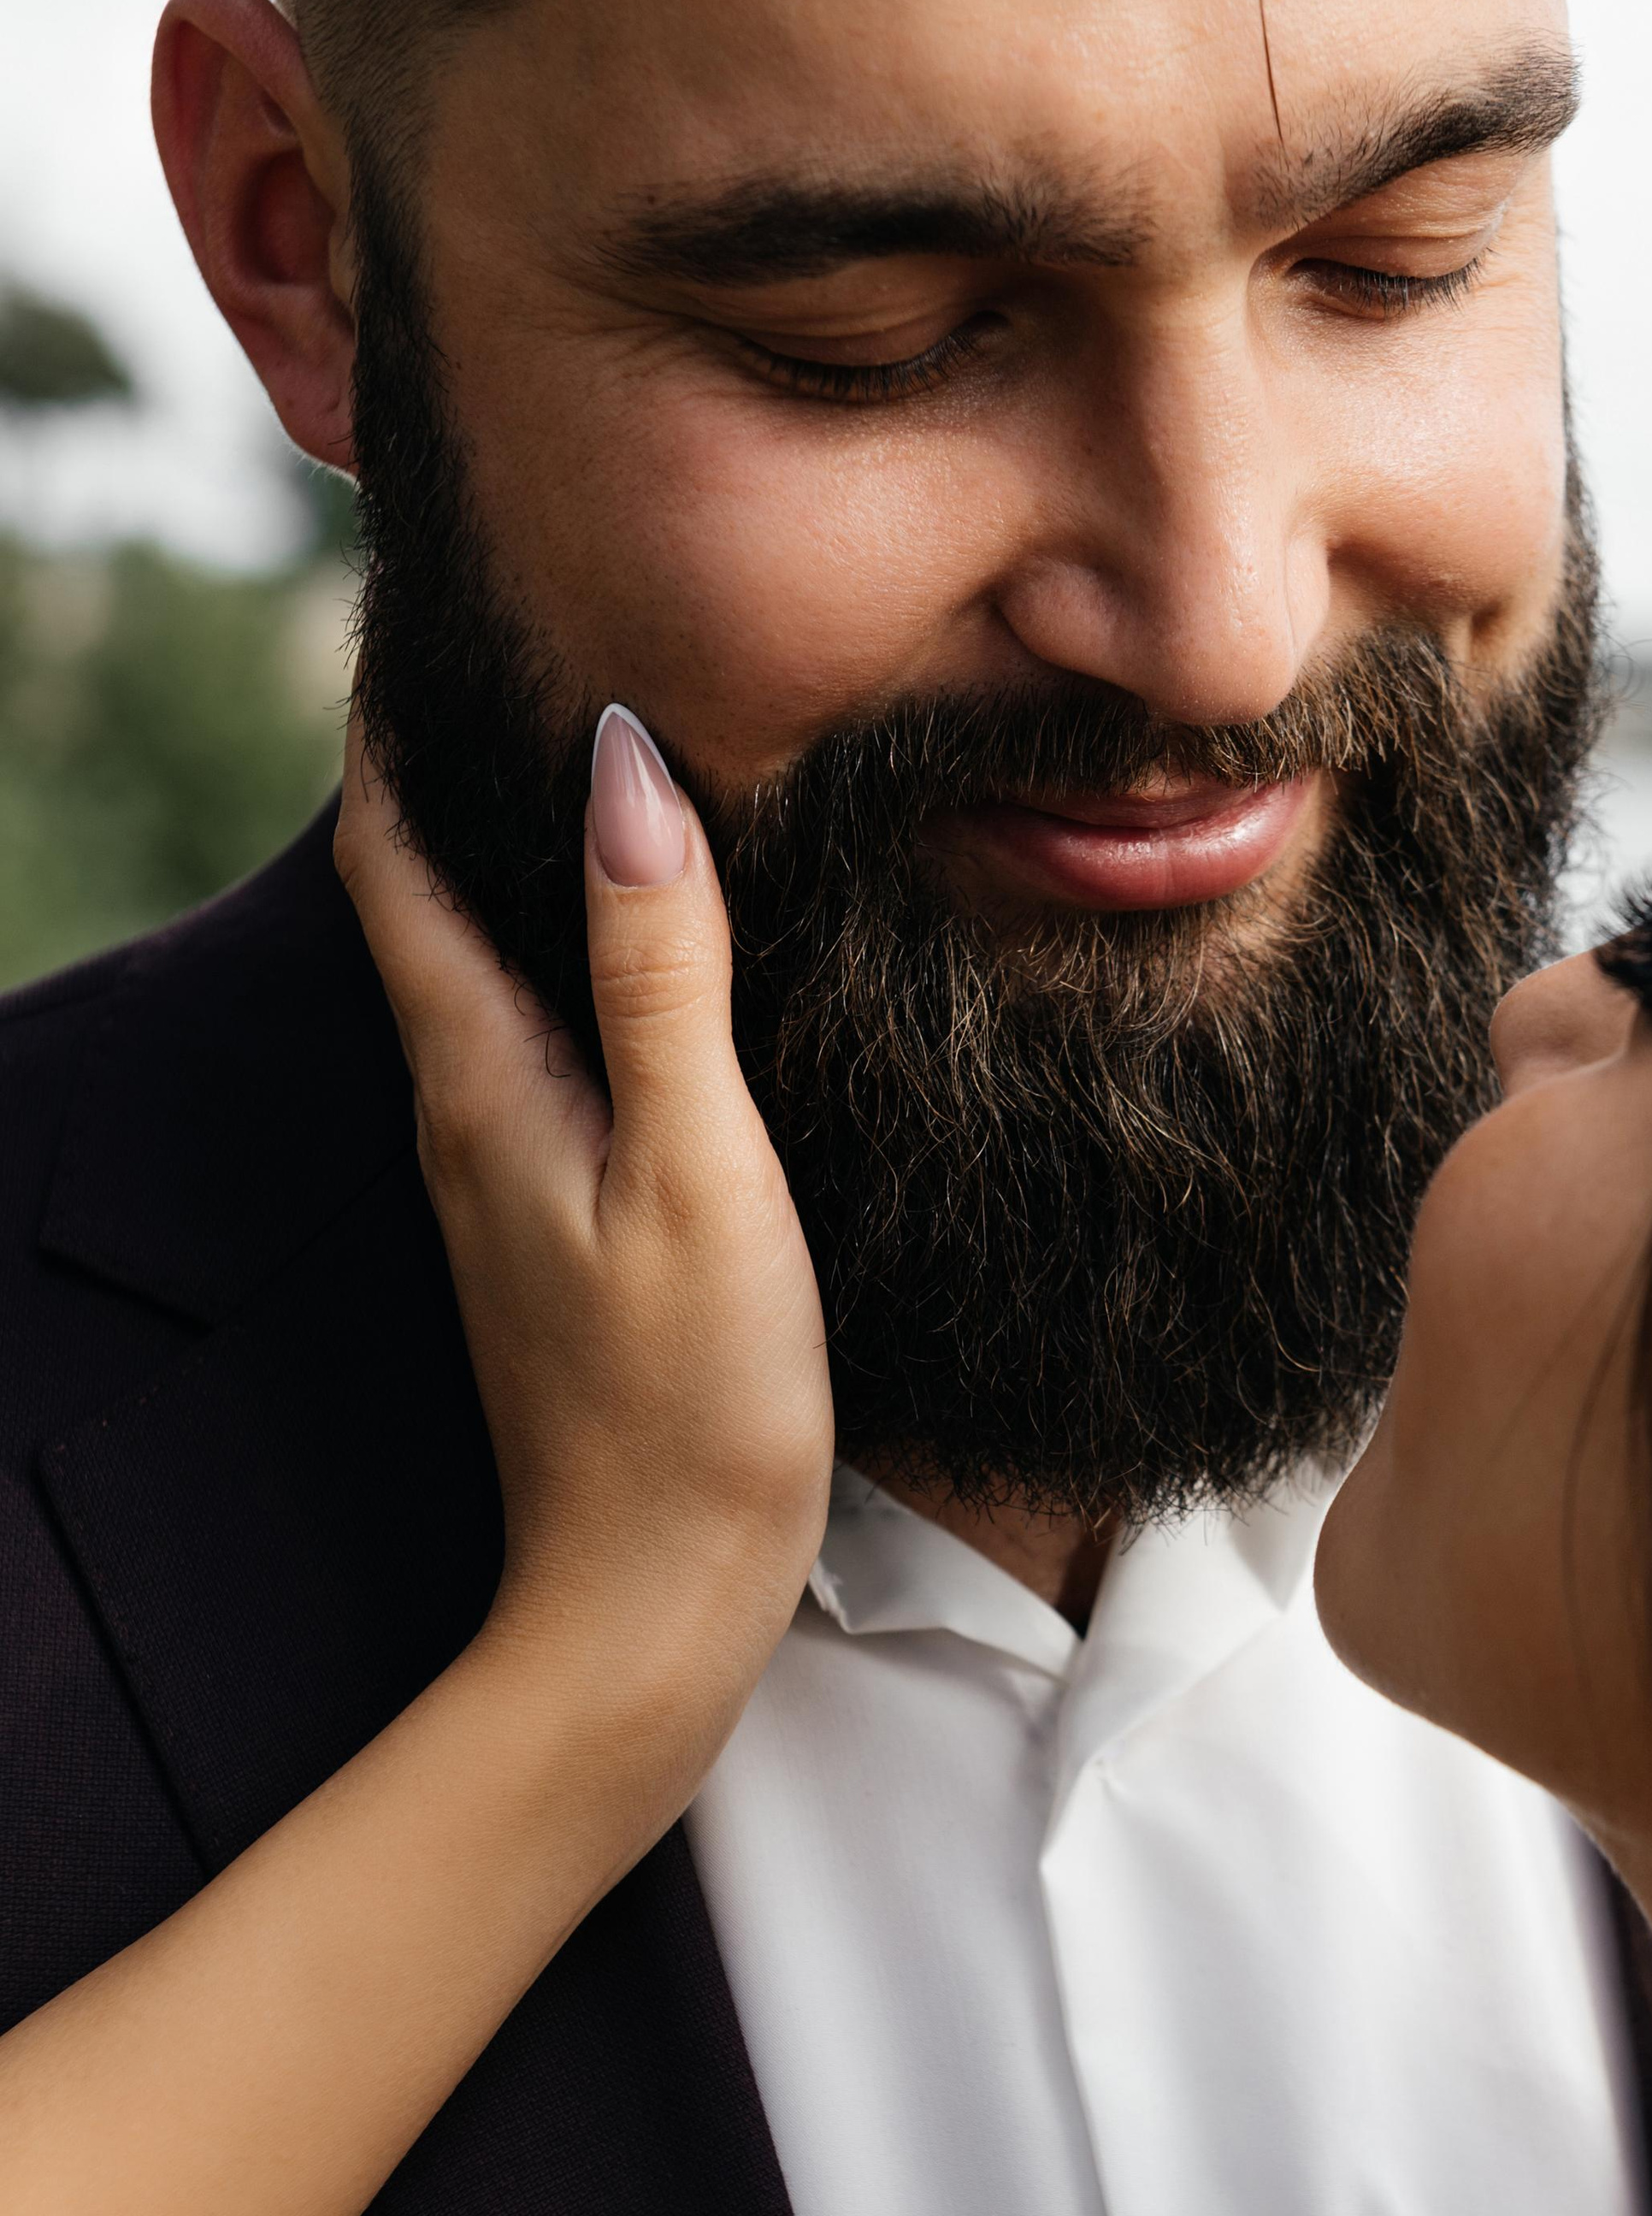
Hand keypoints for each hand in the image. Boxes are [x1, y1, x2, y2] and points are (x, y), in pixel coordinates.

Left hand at [336, 703, 831, 1801]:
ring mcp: (505, 1179)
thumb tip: (620, 766)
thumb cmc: (687, 1398)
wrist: (653, 1601)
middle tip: (510, 651)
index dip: (390, 728)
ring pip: (482, 977)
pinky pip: (540, 1050)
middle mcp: (464, 1117)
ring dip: (507, 869)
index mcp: (477, 1081)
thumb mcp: (697, 1164)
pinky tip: (641, 957)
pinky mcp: (559, 1229)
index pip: (392, 858)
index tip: (416, 614)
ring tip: (583, 769)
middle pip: (424, 903)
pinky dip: (567, 966)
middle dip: (449, 772)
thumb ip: (658, 968)